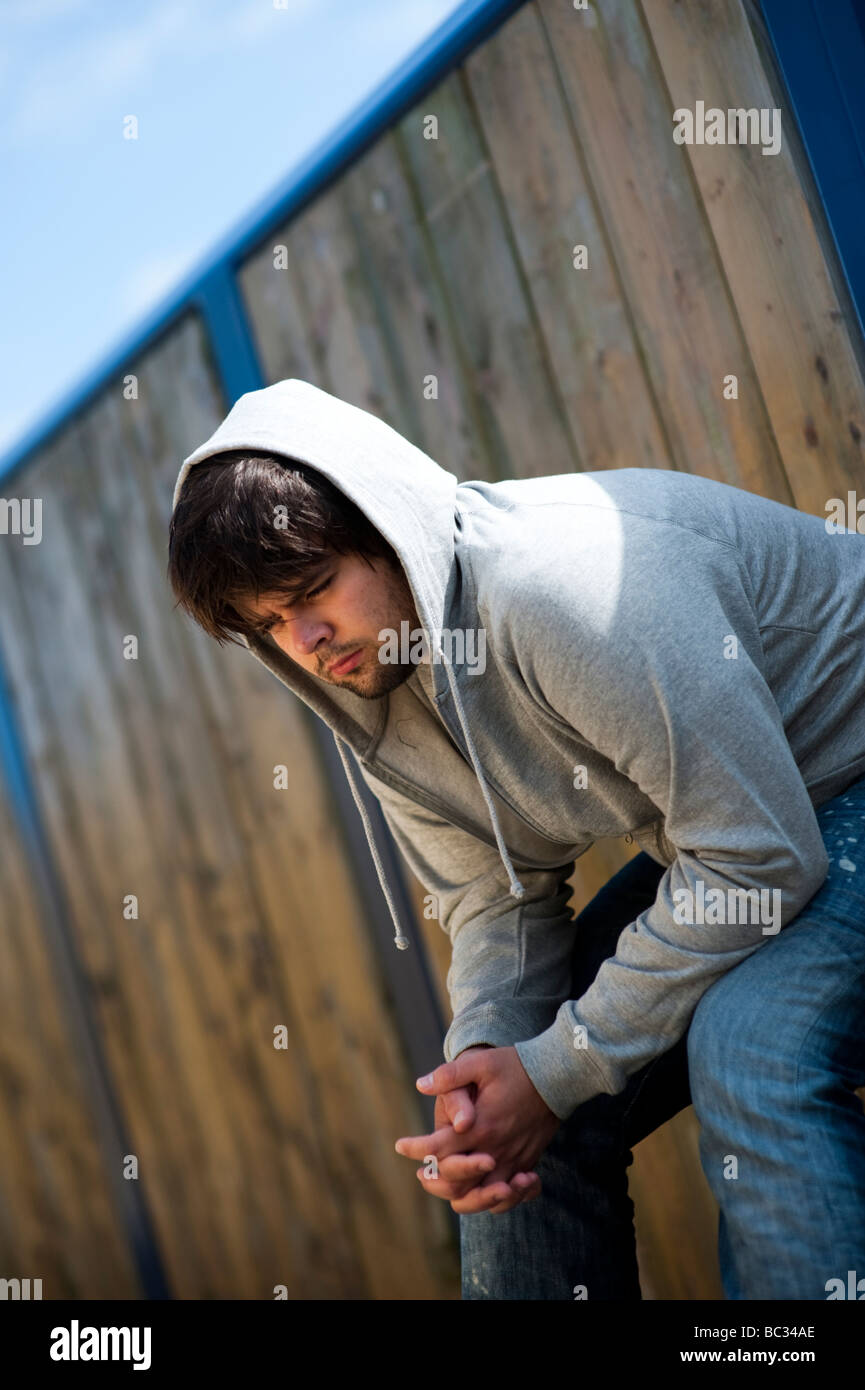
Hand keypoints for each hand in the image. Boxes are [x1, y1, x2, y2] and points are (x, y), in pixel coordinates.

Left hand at [395, 1045, 560, 1214]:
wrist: (557, 1076)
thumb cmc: (516, 1067)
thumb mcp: (481, 1063)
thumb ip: (450, 1075)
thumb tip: (421, 1084)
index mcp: (481, 1127)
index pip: (439, 1149)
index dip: (415, 1149)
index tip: (401, 1146)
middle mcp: (496, 1150)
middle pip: (457, 1183)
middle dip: (434, 1180)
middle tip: (421, 1171)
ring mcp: (513, 1161)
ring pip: (483, 1198)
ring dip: (461, 1196)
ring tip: (447, 1185)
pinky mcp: (527, 1164)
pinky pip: (509, 1197)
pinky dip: (494, 1201)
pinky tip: (484, 1191)